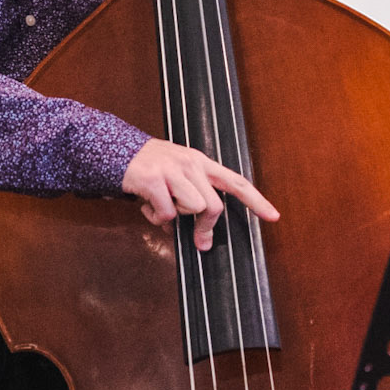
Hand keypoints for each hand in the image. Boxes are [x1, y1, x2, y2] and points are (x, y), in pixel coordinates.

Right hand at [122, 139, 278, 252]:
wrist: (116, 150)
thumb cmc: (150, 168)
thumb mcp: (178, 175)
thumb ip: (192, 199)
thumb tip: (199, 236)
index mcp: (201, 162)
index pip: (236, 182)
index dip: (256, 200)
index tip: (273, 216)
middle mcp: (190, 163)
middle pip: (213, 206)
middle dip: (205, 227)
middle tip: (198, 239)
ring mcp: (172, 170)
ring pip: (192, 209)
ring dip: (176, 216)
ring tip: (161, 205)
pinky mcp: (154, 180)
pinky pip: (166, 214)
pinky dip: (156, 218)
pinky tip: (147, 205)